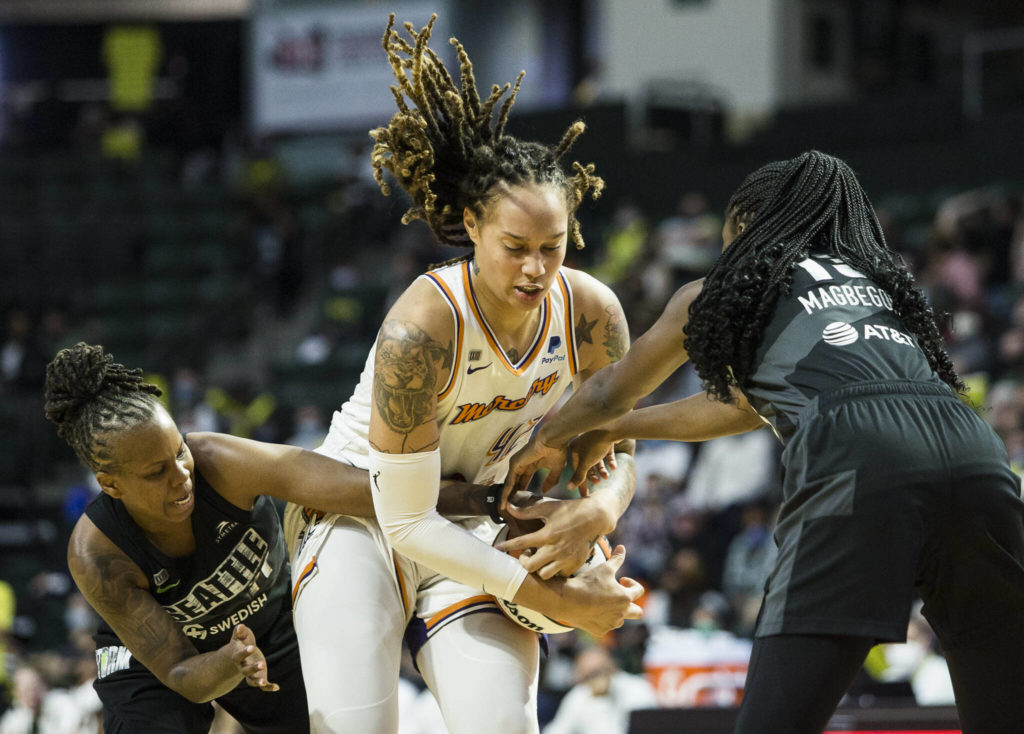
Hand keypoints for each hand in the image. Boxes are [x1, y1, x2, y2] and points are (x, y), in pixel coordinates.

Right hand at [228, 624, 278, 691]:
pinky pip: (263, 686)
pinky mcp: (259, 677)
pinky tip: (277, 687)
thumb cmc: (241, 643)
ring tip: (263, 682)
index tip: (252, 647)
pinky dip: (269, 687)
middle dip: (253, 668)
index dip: (245, 652)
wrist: (242, 655)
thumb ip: (240, 632)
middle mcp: (242, 667)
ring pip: (252, 681)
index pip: (239, 656)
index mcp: (237, 657)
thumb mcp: (240, 637)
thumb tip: (240, 626)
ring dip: (258, 681)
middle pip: (246, 670)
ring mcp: (251, 674)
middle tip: (262, 663)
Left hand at [497, 496, 614, 578]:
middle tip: (526, 555)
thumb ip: (527, 511)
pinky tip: (553, 561)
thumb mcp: (548, 508)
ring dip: (539, 568)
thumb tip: (509, 507)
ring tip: (540, 558)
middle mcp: (555, 549)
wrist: (595, 518)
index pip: (521, 542)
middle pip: (530, 566)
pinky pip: (559, 575)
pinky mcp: (575, 564)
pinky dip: (554, 570)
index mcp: (547, 534)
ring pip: (544, 574)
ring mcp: (566, 558)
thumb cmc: (570, 510)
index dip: (507, 545)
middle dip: (524, 562)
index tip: (498, 548)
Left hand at [502, 432, 569, 508]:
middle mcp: (522, 464)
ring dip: (506, 496)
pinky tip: (504, 502)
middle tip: (509, 509)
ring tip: (503, 509)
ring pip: (510, 484)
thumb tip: (544, 491)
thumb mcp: (556, 469)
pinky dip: (506, 493)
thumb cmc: (556, 450)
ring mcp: (517, 464)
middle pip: (514, 483)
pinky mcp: (514, 464)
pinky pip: (509, 482)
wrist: (553, 439)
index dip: (522, 491)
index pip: (524, 480)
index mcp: (531, 464)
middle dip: (512, 495)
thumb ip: (551, 480)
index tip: (521, 503)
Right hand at [559, 545, 643, 637]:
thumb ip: (617, 559)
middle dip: (631, 603)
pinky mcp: (600, 631)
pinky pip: (606, 626)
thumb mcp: (604, 568)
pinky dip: (602, 620)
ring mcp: (611, 624)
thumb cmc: (587, 582)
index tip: (621, 579)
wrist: (567, 599)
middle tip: (619, 596)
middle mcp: (622, 613)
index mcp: (625, 597)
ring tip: (603, 602)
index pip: (639, 590)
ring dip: (616, 612)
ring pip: (621, 620)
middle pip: (638, 612)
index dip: (631, 583)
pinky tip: (593, 611)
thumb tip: (622, 548)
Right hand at [567, 430, 616, 493]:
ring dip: (602, 470)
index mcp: (574, 449)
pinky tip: (614, 467)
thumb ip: (578, 476)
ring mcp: (594, 442)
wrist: (610, 427)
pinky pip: (606, 454)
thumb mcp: (585, 463)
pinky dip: (610, 461)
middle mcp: (582, 445)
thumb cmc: (594, 445)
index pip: (575, 469)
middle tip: (598, 484)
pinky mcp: (605, 440)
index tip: (584, 494)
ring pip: (597, 460)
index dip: (580, 482)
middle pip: (586, 465)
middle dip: (592, 476)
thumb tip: (569, 488)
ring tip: (607, 476)